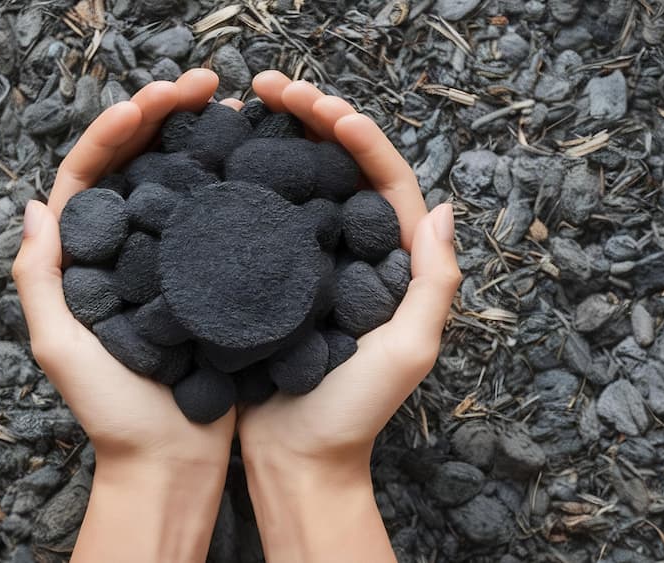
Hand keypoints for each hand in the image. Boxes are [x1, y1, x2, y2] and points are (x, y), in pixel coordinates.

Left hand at [12, 69, 234, 561]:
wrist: (172, 458)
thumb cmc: (113, 411)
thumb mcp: (62, 347)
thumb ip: (41, 279)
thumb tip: (34, 205)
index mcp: (83, 256)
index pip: (91, 173)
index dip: (117, 128)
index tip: (153, 101)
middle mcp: (125, 249)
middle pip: (137, 163)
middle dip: (165, 114)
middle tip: (205, 85)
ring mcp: (169, 260)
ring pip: (179, 182)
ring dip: (200, 137)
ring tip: (233, 106)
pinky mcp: (208, 277)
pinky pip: (216, 219)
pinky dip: (232, 184)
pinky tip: (256, 160)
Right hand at [236, 71, 461, 561]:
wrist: (296, 458)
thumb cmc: (353, 413)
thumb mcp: (408, 351)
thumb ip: (434, 283)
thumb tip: (441, 207)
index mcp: (391, 261)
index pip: (382, 178)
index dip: (357, 135)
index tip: (320, 109)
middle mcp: (351, 252)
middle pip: (339, 167)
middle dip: (312, 118)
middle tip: (270, 88)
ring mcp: (308, 262)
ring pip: (299, 183)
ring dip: (279, 139)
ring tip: (246, 106)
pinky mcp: (269, 277)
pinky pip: (262, 218)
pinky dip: (247, 182)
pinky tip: (222, 160)